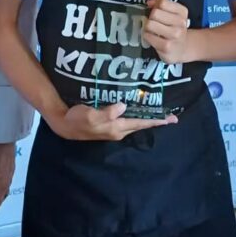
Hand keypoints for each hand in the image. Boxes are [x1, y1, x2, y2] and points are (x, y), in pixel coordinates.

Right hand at [49, 102, 176, 141]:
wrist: (64, 124)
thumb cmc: (77, 119)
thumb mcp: (91, 115)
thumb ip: (107, 112)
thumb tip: (123, 106)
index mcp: (116, 128)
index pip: (140, 123)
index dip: (155, 120)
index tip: (170, 119)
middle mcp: (118, 130)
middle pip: (141, 124)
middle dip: (155, 120)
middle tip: (171, 116)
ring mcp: (113, 128)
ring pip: (135, 123)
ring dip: (147, 119)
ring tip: (158, 113)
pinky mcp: (108, 125)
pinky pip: (127, 120)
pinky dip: (136, 116)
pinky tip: (137, 110)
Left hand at [144, 0, 190, 63]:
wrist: (181, 49)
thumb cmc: (173, 28)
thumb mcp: (171, 12)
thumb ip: (160, 1)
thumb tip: (150, 1)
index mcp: (182, 12)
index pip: (163, 2)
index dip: (156, 5)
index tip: (157, 11)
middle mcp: (181, 23)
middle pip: (155, 12)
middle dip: (151, 17)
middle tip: (155, 23)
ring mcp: (175, 35)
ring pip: (150, 24)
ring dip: (148, 27)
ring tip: (153, 30)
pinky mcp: (167, 46)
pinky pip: (148, 36)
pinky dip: (147, 36)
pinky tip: (153, 38)